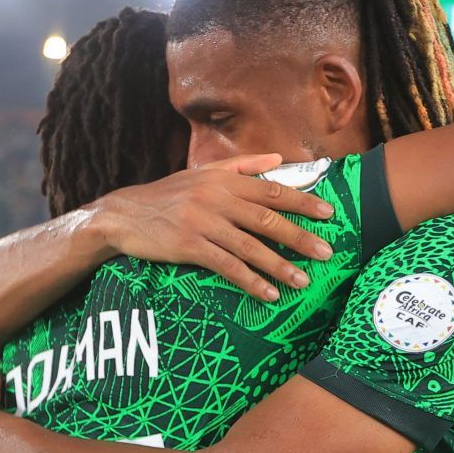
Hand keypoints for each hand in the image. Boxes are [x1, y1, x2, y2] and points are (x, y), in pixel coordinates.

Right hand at [85, 155, 336, 301]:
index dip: (303, 202)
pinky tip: (269, 294)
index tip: (329, 214)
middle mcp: (216, 198)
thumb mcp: (202, 173)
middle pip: (267, 219)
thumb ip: (242, 165)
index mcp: (223, 180)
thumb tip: (278, 158)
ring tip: (303, 281)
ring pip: (250, 246)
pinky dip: (250, 281)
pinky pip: (227, 267)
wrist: (124, 215)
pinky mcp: (189, 247)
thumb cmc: (168, 195)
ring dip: (280, 266)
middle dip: (300, 237)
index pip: (272, 190)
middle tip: (327, 252)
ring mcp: (202, 223)